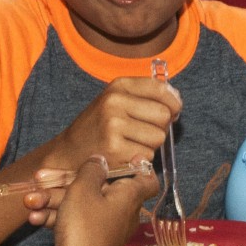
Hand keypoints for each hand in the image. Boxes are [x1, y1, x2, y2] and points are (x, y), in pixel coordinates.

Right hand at [40, 76, 178, 172]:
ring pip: (158, 137)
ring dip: (151, 145)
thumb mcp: (116, 100)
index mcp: (118, 86)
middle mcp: (115, 101)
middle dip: (161, 128)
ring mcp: (114, 125)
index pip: (161, 88)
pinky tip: (124, 155)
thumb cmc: (99, 127)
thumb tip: (177, 100)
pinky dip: (140, 160)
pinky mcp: (115, 148)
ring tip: (131, 144)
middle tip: (144, 133)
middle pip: (164, 115)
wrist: (69, 151)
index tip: (173, 111)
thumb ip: (145, 96)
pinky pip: (147, 155)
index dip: (173, 103)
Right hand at [46, 157, 157, 245]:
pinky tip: (35, 218)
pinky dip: (55, 218)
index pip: (147, 179)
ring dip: (53, 200)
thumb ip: (91, 170)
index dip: (138, 166)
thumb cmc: (84, 230)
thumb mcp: (83, 190)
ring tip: (30, 200)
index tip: (125, 158)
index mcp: (129, 197)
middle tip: (41, 177)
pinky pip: (74, 221)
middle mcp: (120, 211)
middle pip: (98, 187)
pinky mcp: (88, 240)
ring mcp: (104, 227)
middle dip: (66, 182)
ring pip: (80, 204)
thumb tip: (100, 160)